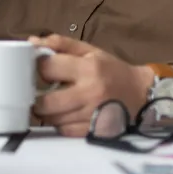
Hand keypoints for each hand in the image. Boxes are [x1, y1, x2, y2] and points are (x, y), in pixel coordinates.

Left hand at [28, 34, 154, 137]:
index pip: (47, 68)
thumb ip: (61, 44)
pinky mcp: (94, 131)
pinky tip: (65, 114)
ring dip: (47, 112)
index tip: (40, 69)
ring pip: (52, 119)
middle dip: (36, 97)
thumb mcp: (90, 51)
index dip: (38, 68)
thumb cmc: (112, 70)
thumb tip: (32, 43)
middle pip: (46, 102)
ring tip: (52, 103)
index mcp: (88, 68)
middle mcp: (89, 93)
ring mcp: (91, 115)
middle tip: (39, 92)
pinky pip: (64, 131)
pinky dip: (59, 123)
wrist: (140, 93)